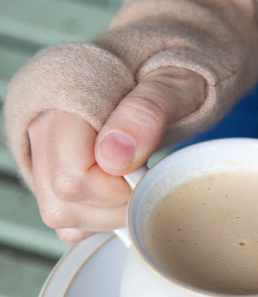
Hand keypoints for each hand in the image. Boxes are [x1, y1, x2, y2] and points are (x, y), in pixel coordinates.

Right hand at [27, 67, 205, 242]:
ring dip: (107, 216)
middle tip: (141, 180)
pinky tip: (116, 196)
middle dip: (114, 206)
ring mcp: (41, 153)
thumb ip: (146, 113)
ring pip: (61, 216)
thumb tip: (114, 157)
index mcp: (63, 102)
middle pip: (64, 204)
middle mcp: (41, 128)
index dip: (118, 190)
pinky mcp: (51, 175)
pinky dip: (97, 220)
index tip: (143, 174)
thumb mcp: (172, 83)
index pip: (73, 179)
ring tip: (131, 184)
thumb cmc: (166, 75)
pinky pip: (66, 222)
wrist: (158, 68)